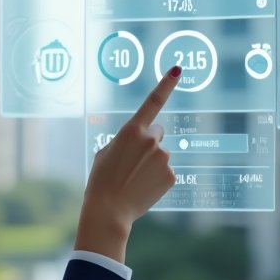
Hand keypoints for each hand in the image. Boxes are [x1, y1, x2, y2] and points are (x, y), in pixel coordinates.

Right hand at [74, 66, 181, 260]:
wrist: (109, 211)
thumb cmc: (101, 180)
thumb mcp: (106, 153)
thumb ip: (125, 140)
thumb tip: (141, 140)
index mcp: (131, 130)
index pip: (152, 102)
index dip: (166, 84)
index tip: (177, 69)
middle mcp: (151, 140)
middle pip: (157, 132)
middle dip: (148, 142)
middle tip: (132, 162)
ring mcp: (163, 158)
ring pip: (161, 154)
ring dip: (151, 163)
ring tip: (134, 179)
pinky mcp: (171, 176)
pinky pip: (165, 172)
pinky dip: (157, 178)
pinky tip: (143, 188)